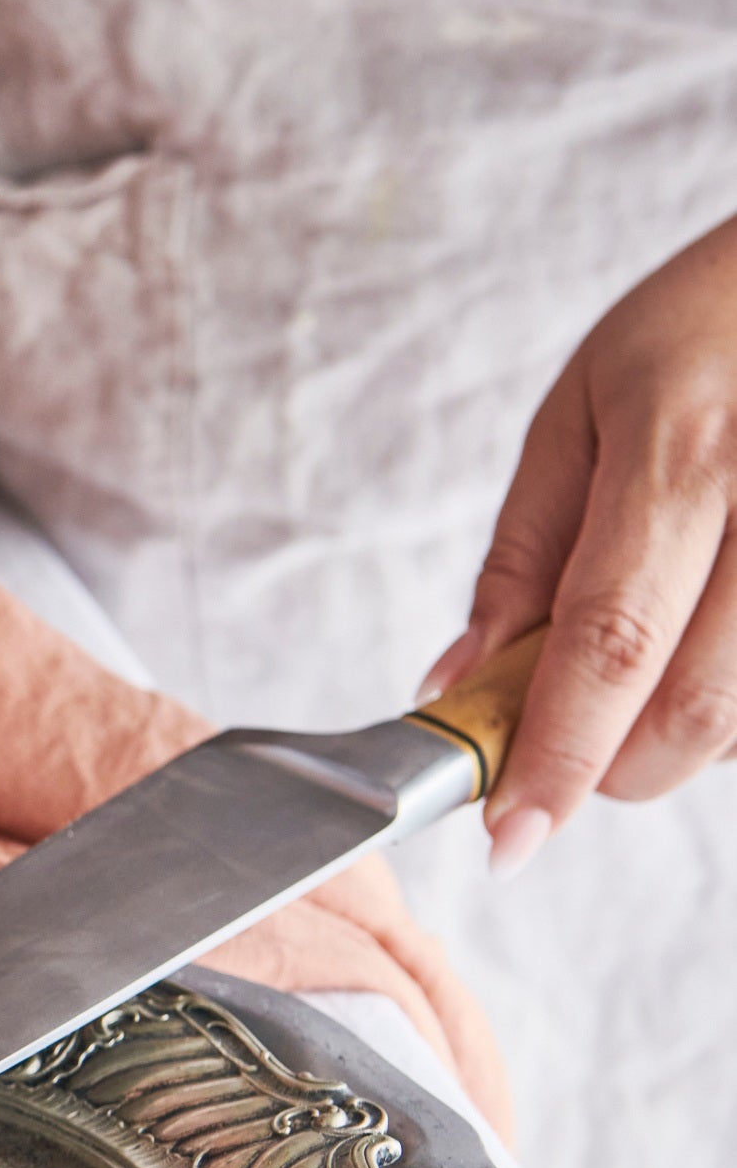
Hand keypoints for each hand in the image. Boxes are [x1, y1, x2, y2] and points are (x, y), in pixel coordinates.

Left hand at [426, 214, 736, 873]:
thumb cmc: (708, 326)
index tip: (509, 840)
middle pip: (700, 704)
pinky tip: (715, 651)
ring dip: (686, 740)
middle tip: (565, 766)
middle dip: (614, 770)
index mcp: (683, 447)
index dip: (558, 755)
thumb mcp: (583, 409)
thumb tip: (456, 687)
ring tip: (648, 674)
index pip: (611, 639)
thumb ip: (523, 556)